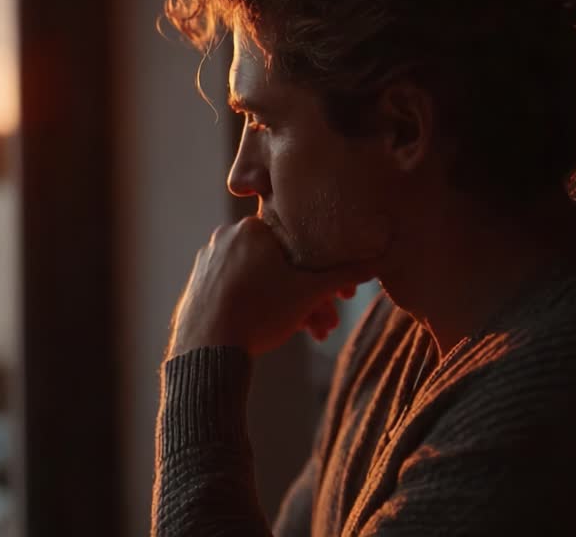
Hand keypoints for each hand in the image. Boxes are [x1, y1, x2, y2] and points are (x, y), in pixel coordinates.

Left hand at [167, 217, 371, 358]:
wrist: (206, 347)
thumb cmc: (261, 314)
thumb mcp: (310, 293)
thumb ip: (343, 274)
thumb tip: (376, 260)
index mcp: (253, 227)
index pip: (299, 242)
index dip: (323, 269)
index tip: (340, 296)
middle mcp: (227, 235)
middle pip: (280, 264)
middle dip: (308, 296)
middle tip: (327, 324)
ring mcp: (209, 259)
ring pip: (260, 278)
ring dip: (288, 304)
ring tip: (309, 334)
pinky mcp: (199, 282)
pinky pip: (237, 288)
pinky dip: (259, 304)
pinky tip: (275, 330)